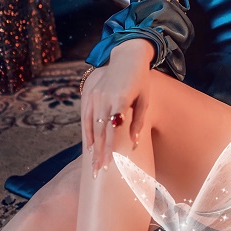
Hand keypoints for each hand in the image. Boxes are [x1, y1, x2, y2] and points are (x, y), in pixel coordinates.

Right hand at [81, 41, 152, 173]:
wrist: (127, 57)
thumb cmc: (140, 80)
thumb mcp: (144, 100)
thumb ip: (138, 121)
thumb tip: (134, 142)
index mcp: (119, 100)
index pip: (112, 131)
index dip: (109, 149)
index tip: (108, 165)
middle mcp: (104, 99)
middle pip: (99, 132)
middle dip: (98, 154)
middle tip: (97, 173)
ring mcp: (95, 97)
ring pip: (91, 127)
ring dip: (91, 147)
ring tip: (92, 165)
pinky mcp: (91, 95)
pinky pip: (86, 118)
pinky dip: (87, 133)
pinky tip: (89, 147)